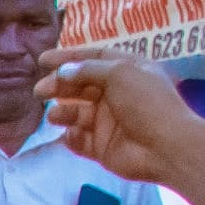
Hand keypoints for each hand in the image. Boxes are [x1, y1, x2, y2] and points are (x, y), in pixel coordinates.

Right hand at [36, 50, 204, 204]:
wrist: (164, 146)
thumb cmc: (146, 103)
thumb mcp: (119, 73)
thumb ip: (88, 70)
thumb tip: (63, 72)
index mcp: (127, 71)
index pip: (94, 58)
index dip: (69, 58)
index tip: (43, 60)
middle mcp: (117, 94)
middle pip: (81, 86)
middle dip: (59, 86)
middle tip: (40, 90)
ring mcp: (108, 121)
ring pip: (77, 113)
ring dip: (62, 112)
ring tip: (53, 115)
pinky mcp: (102, 147)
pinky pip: (80, 140)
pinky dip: (72, 136)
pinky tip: (71, 134)